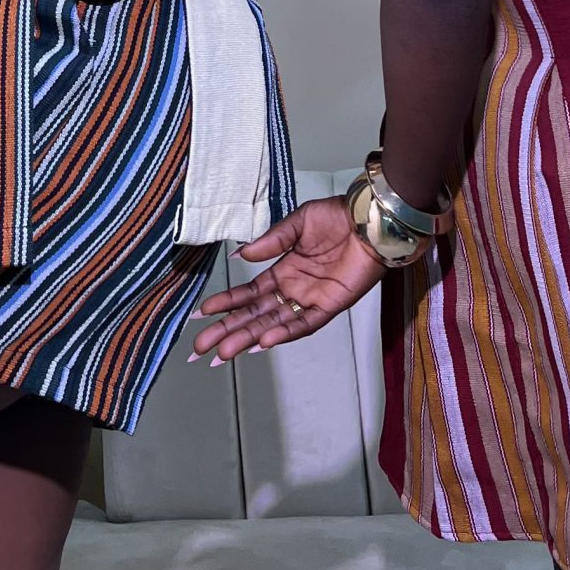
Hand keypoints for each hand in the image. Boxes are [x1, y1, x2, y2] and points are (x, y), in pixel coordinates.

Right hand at [192, 196, 385, 363]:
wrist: (368, 220)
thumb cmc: (336, 217)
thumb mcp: (297, 223)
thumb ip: (271, 241)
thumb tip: (240, 255)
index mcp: (283, 270)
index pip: (248, 294)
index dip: (226, 304)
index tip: (202, 314)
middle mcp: (293, 289)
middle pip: (254, 316)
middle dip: (228, 331)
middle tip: (201, 348)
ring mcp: (310, 300)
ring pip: (273, 325)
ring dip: (248, 338)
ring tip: (224, 351)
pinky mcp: (331, 305)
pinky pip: (306, 324)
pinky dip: (285, 333)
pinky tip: (265, 341)